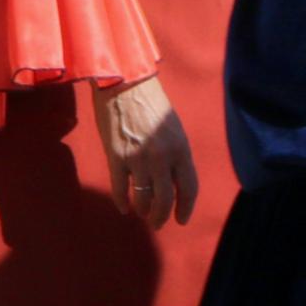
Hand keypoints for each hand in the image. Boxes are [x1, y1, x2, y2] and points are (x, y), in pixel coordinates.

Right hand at [97, 74, 200, 224]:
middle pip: (165, 199)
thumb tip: (172, 178)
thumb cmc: (150, 101)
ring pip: (143, 198)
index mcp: (180, 149)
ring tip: (141, 213)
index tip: (181, 219)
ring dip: (143, 210)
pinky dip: (122, 201)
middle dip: (162, 216)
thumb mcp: (172, 127)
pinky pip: (120, 188)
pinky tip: (123, 207)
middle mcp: (162, 158)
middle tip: (158, 223)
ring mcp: (138, 159)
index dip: (185, 208)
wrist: (123, 82)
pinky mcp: (116, 158)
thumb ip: (175, 153)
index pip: (188, 188)